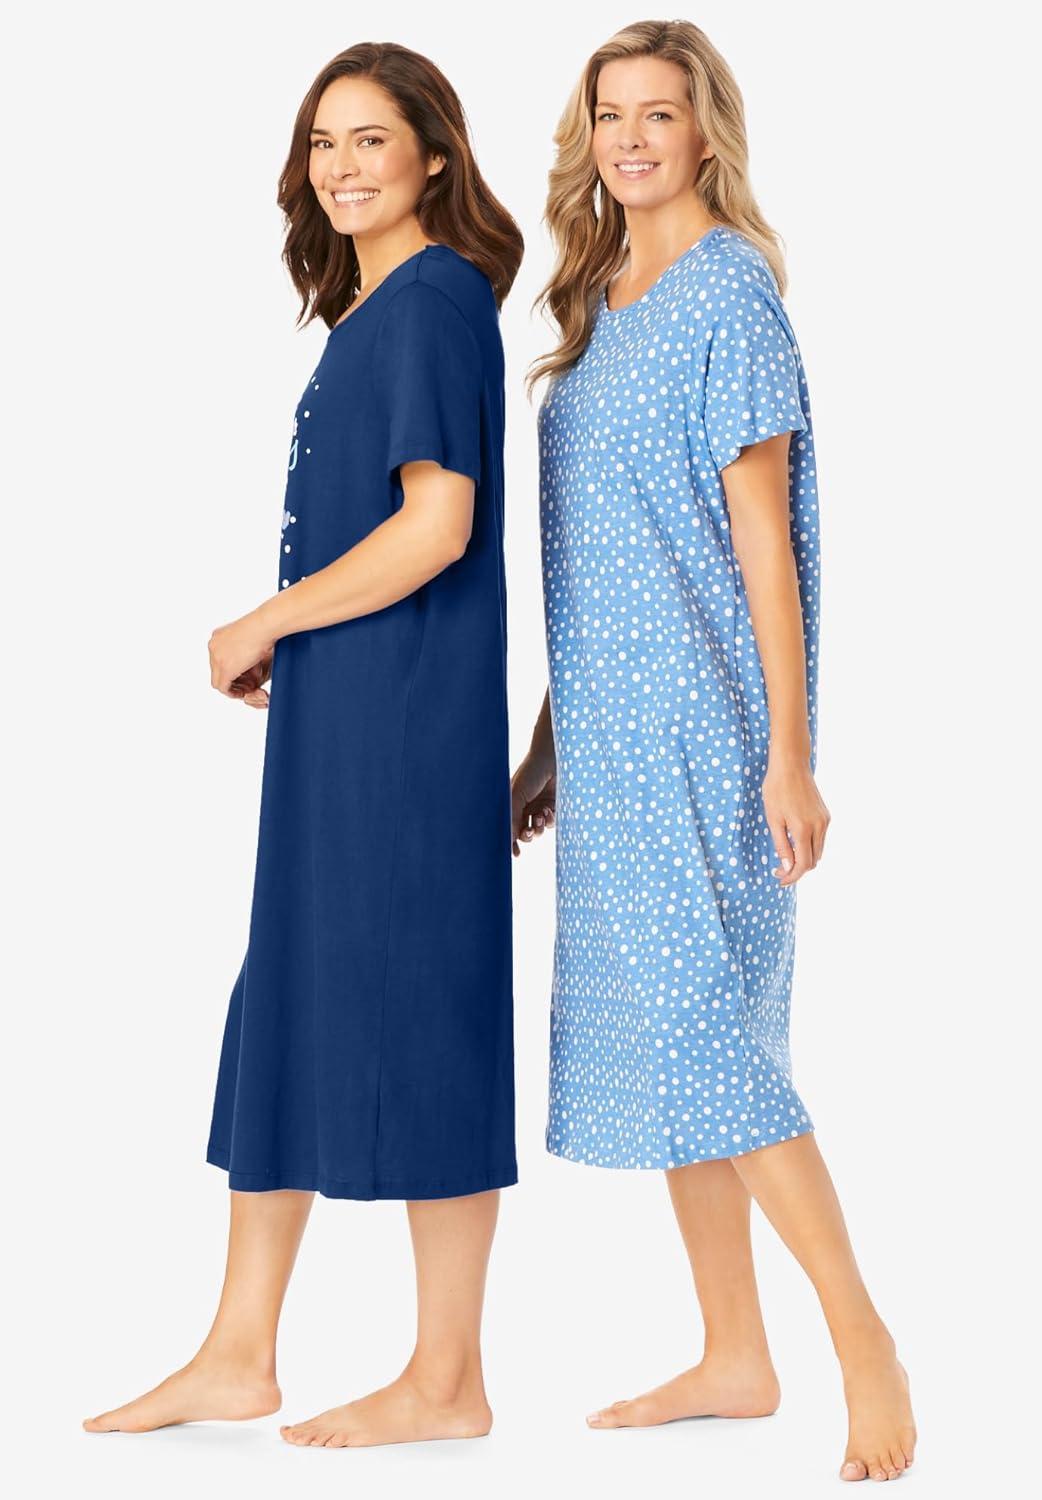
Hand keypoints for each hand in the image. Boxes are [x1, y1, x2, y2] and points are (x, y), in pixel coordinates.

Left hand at [209, 612, 275, 703]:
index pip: (219, 660)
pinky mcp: (225, 669)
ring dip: (234, 687)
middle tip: (249, 684)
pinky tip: (245, 692)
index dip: (233, 670)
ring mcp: (217, 657)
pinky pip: (223, 688)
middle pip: (217, 670)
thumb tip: (248, 665)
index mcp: (218, 637)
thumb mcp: (250, 638)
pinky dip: (234, 693)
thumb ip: (244, 651)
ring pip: (218, 680)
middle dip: (233, 679)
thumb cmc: (264, 628)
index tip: (246, 675)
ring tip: (250, 688)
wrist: (265, 625)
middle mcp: (214, 646)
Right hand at [511, 752, 555, 856]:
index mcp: (511, 804)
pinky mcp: (554, 806)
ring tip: (539, 818)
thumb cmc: (530, 772)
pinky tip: (547, 811)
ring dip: (538, 828)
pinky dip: (549, 821)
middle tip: (527, 833)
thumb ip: (512, 817)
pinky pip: (551, 823)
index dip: (511, 842)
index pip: (509, 827)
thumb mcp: (517, 795)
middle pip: (523, 833)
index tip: (515, 854)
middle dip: (526, 836)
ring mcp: (539, 807)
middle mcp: (524, 808)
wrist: (553, 758)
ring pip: (537, 830)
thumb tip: (509, 838)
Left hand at [762, 750, 829, 885]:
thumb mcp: (773, 818)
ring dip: (805, 859)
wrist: (791, 764)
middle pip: (813, 861)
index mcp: (804, 829)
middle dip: (798, 869)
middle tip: (780, 869)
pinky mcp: (826, 815)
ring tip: (787, 857)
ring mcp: (825, 820)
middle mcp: (819, 826)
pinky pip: (820, 838)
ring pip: (819, 851)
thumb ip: (782, 844)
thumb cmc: (776, 789)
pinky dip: (810, 846)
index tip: (780, 879)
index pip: (803, 864)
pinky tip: (796, 843)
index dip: (792, 876)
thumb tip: (788, 866)